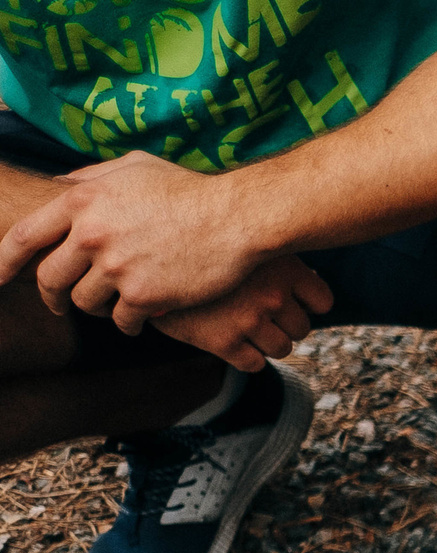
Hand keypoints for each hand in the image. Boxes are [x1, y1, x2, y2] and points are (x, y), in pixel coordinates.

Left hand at [1, 153, 265, 328]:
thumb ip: (92, 176)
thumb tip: (63, 185)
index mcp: (82, 199)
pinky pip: (121, 320)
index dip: (2, 260)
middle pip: (50, 277)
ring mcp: (116, 266)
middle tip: (61, 306)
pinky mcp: (143, 294)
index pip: (24, 236)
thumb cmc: (190, 190)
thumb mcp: (133, 166)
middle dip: (52, 297)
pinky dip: (128, 324)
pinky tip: (140, 318)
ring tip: (114, 306)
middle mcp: (91, 233)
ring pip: (84, 302)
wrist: (235, 217)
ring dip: (96, 308)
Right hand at [152, 256, 334, 371]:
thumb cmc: (194, 239)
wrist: (142, 251)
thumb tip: (308, 270)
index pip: (323, 301)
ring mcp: (247, 319)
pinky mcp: (222, 341)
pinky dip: (247, 357)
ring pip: (282, 348)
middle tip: (263, 314)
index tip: (294, 300)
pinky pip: (254, 364)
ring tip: (245, 327)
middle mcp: (271, 294)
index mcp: (282, 266)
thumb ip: (272, 252)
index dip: (308, 302)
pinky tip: (231, 340)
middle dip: (285, 325)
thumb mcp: (241, 234)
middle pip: (302, 328)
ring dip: (268, 342)